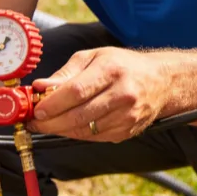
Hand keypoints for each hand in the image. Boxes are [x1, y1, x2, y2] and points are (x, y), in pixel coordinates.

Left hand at [28, 47, 169, 141]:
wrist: (162, 82)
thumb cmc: (123, 66)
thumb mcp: (94, 57)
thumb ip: (66, 73)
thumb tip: (39, 87)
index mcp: (112, 70)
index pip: (76, 91)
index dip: (53, 104)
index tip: (36, 110)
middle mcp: (123, 94)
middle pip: (79, 115)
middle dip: (51, 122)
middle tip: (34, 122)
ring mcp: (127, 116)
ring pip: (85, 130)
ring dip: (61, 130)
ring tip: (48, 124)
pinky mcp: (127, 131)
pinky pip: (94, 137)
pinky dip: (77, 134)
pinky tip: (69, 126)